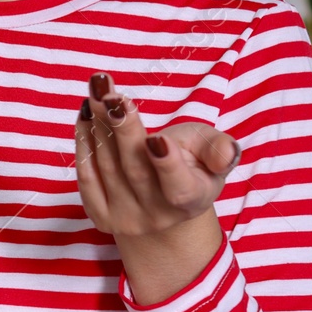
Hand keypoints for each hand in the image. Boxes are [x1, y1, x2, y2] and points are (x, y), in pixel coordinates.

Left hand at [75, 72, 240, 304]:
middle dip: (121, 128)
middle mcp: (159, 216)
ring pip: (107, 168)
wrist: (162, 201)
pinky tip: (86, 115)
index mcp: (192, 200)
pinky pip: (87, 178)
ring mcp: (127, 220)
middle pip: (135, 169)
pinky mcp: (101, 217)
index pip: (179, 187)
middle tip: (108, 94)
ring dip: (98, 126)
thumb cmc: (191, 163)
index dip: (166, 164)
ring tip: (96, 91)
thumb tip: (227, 155)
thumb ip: (220, 148)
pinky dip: (84, 143)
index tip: (154, 137)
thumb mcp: (211, 150)